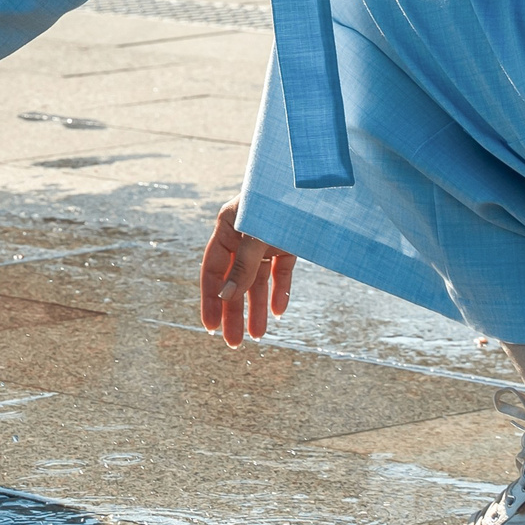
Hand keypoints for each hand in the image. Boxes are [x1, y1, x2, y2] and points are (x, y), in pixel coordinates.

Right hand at [200, 200, 294, 347]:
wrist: (313, 182)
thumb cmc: (278, 202)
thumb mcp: (256, 235)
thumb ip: (242, 266)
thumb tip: (225, 297)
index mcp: (226, 228)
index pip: (212, 270)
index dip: (210, 299)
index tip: (211, 327)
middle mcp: (243, 237)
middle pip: (234, 281)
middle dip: (234, 312)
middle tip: (233, 343)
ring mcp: (266, 240)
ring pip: (258, 281)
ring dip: (257, 308)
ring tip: (259, 336)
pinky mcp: (288, 244)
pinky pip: (281, 273)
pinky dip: (280, 291)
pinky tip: (280, 312)